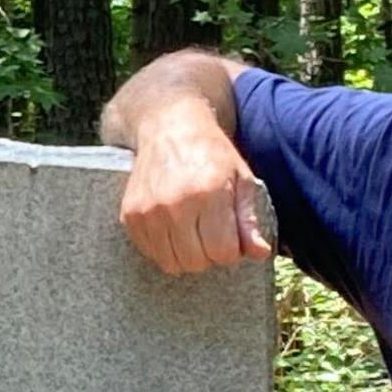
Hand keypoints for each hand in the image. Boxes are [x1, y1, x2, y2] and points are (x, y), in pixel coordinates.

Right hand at [117, 112, 273, 275]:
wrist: (168, 127)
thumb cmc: (211, 153)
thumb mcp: (241, 178)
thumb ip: (249, 220)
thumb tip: (260, 254)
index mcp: (209, 193)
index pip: (223, 252)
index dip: (231, 250)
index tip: (230, 237)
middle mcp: (176, 203)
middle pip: (197, 262)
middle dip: (209, 255)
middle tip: (211, 235)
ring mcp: (149, 211)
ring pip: (171, 263)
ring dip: (186, 256)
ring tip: (192, 233)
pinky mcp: (131, 215)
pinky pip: (151, 253)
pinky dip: (164, 249)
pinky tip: (173, 228)